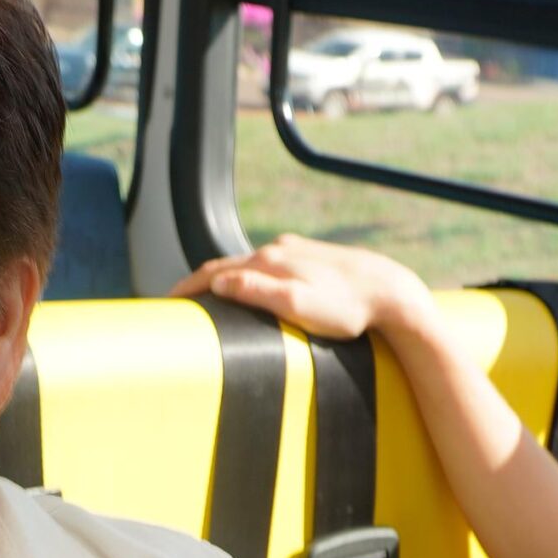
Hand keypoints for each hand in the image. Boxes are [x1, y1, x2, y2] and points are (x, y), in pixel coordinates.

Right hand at [171, 234, 436, 343]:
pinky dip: (247, 275)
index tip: (166, 301)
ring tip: (206, 295)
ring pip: (247, 263)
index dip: (187, 287)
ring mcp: (294, 252)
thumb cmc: (347, 308)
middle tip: (178, 300)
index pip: (215, 272)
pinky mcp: (309, 258)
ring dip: (223, 277)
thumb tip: (219, 283)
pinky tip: (250, 286)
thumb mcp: (298, 306)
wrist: (390, 293)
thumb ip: (257, 292)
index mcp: (269, 261)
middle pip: (227, 265)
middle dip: (199, 281)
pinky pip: (268, 266)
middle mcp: (278, 249)